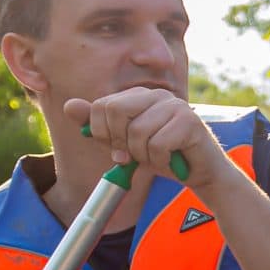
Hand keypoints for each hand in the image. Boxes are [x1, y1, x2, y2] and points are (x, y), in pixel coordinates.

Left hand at [63, 88, 229, 190]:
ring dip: (143, 155)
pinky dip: (160, 160)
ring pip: (137, 131)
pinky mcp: (190, 121)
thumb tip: (69, 106)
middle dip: (120, 142)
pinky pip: (158, 144)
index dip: (102, 133)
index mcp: (138, 96)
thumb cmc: (163, 157)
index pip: (101, 106)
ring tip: (157, 157)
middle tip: (134, 156)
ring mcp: (175, 105)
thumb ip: (97, 127)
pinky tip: (171, 159)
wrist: (200, 174)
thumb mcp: (123, 143)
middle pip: (115, 111)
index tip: (118, 148)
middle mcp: (156, 95)